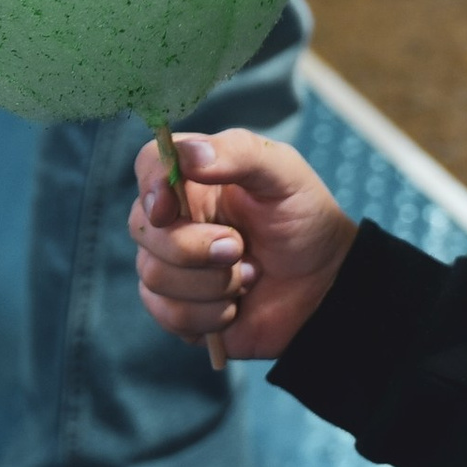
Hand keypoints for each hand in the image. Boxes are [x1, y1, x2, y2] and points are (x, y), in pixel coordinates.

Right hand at [131, 128, 356, 360]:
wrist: (324, 285)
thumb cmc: (304, 219)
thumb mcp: (285, 174)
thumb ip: (240, 153)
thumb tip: (189, 155)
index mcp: (196, 177)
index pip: (148, 164)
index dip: (150, 184)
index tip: (167, 208)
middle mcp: (175, 218)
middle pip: (142, 228)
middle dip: (193, 247)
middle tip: (239, 247)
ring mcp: (172, 265)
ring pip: (153, 275)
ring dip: (211, 282)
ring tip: (249, 275)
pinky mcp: (178, 309)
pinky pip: (169, 314)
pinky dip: (210, 313)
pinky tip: (237, 304)